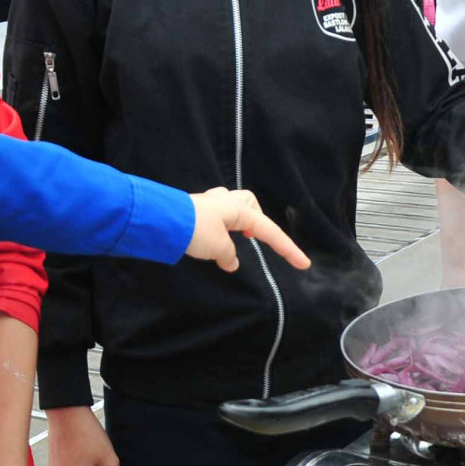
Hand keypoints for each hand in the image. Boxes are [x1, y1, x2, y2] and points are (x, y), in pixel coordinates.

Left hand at [187, 188, 310, 272]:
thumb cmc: (195, 229)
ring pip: (231, 207)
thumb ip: (229, 255)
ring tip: (228, 243)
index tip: (304, 264)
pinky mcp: (194, 210)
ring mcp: (209, 203)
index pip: (270, 231)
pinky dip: (217, 227)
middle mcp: (226, 201)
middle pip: (251, 206)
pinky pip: (214, 215)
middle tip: (250, 239)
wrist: (160, 220)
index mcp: (240, 210)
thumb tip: (231, 261)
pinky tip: (209, 240)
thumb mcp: (217, 247)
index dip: (288, 249)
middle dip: (255, 221)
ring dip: (234, 223)